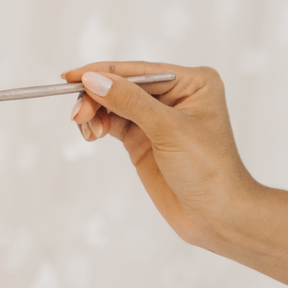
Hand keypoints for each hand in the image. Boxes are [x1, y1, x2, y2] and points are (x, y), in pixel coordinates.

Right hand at [64, 61, 256, 251]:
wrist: (217, 216)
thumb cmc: (208, 169)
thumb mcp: (169, 130)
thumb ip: (130, 102)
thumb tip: (92, 80)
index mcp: (193, 82)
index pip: (140, 71)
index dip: (103, 72)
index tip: (70, 77)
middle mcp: (175, 95)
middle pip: (124, 85)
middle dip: (97, 96)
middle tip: (78, 115)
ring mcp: (158, 118)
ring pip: (114, 104)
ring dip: (95, 113)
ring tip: (88, 131)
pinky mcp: (144, 140)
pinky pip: (114, 123)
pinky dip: (99, 125)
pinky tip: (92, 134)